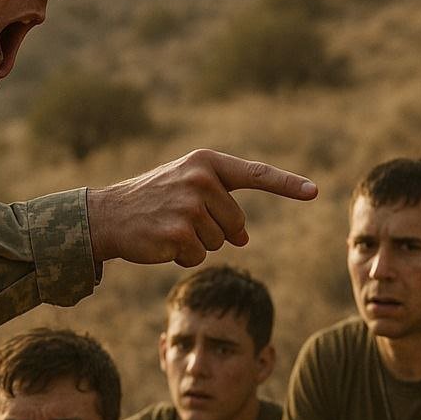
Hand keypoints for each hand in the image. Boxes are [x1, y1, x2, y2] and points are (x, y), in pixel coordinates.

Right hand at [87, 149, 317, 266]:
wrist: (106, 215)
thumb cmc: (150, 201)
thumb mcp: (186, 190)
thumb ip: (219, 205)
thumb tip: (244, 239)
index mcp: (206, 162)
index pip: (256, 174)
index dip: (288, 185)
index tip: (314, 192)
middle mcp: (202, 179)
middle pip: (238, 224)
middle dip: (217, 232)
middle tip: (181, 221)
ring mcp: (191, 206)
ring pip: (220, 243)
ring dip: (197, 245)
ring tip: (168, 228)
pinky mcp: (180, 232)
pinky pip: (199, 256)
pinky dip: (183, 257)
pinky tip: (162, 243)